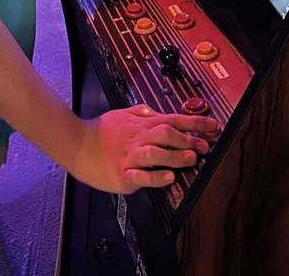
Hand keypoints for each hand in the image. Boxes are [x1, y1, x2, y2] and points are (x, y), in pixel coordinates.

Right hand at [68, 104, 219, 194]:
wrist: (76, 144)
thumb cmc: (99, 131)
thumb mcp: (120, 114)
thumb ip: (139, 111)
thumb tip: (154, 109)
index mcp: (140, 124)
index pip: (172, 120)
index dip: (194, 123)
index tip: (213, 126)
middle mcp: (138, 138)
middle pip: (166, 133)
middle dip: (188, 138)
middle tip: (205, 145)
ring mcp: (130, 156)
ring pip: (156, 153)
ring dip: (175, 156)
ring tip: (190, 159)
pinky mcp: (122, 174)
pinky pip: (141, 176)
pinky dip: (156, 177)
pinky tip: (168, 178)